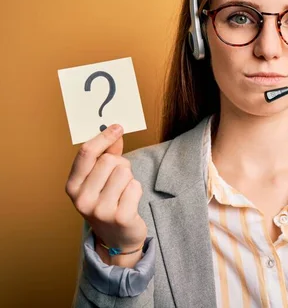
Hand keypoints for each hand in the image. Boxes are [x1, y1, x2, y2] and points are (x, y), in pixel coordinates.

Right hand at [66, 124, 146, 254]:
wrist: (116, 238)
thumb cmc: (108, 202)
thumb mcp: (100, 179)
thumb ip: (107, 155)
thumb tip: (115, 132)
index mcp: (72, 187)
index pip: (86, 153)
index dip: (104, 137)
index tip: (118, 127)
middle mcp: (82, 199)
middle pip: (109, 161)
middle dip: (120, 164)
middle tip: (120, 178)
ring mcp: (100, 210)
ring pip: (124, 172)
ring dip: (129, 178)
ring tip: (123, 191)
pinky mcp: (120, 217)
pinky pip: (135, 186)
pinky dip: (136, 190)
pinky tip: (130, 202)